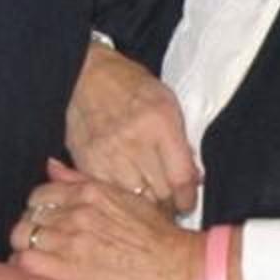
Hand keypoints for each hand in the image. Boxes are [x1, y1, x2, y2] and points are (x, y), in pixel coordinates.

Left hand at [13, 159, 201, 279]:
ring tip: (38, 257)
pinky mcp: (67, 269)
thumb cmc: (158, 237)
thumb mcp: (124, 198)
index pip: (40, 194)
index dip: (38, 209)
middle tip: (41, 241)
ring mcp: (70, 240)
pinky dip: (24, 265)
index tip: (46, 220)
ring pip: (22, 236)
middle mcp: (76, 213)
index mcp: (89, 193)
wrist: (176, 268)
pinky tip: (37, 271)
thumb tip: (52, 166)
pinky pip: (26, 261)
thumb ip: (83, 182)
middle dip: (30, 228)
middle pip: (28, 215)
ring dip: (25, 247)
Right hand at [66, 41, 199, 213]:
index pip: (180, 178)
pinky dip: (120, 198)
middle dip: (169, 204)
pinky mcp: (86, 162)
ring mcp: (108, 154)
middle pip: (159, 194)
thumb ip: (181, 143)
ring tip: (149, 201)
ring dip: (144, 204)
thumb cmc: (131, 87)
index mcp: (159, 124)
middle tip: (170, 204)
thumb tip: (193, 179)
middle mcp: (134, 141)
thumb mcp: (167, 104)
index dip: (188, 199)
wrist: (85, 75)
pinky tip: (125, 193)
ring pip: (134, 200)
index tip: (188, 203)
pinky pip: (110, 193)